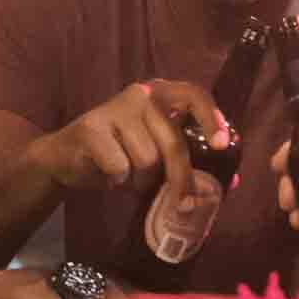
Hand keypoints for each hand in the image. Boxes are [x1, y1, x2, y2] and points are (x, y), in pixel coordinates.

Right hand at [23, 80, 227, 211]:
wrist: (65, 158)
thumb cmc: (119, 153)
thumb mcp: (156, 152)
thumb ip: (189, 161)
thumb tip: (233, 183)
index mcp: (160, 94)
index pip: (194, 94)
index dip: (211, 117)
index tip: (222, 145)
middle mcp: (140, 95)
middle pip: (173, 142)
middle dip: (180, 179)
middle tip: (183, 204)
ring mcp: (114, 109)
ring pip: (147, 160)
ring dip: (140, 179)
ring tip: (127, 175)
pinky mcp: (91, 128)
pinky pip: (120, 167)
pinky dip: (117, 180)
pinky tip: (107, 173)